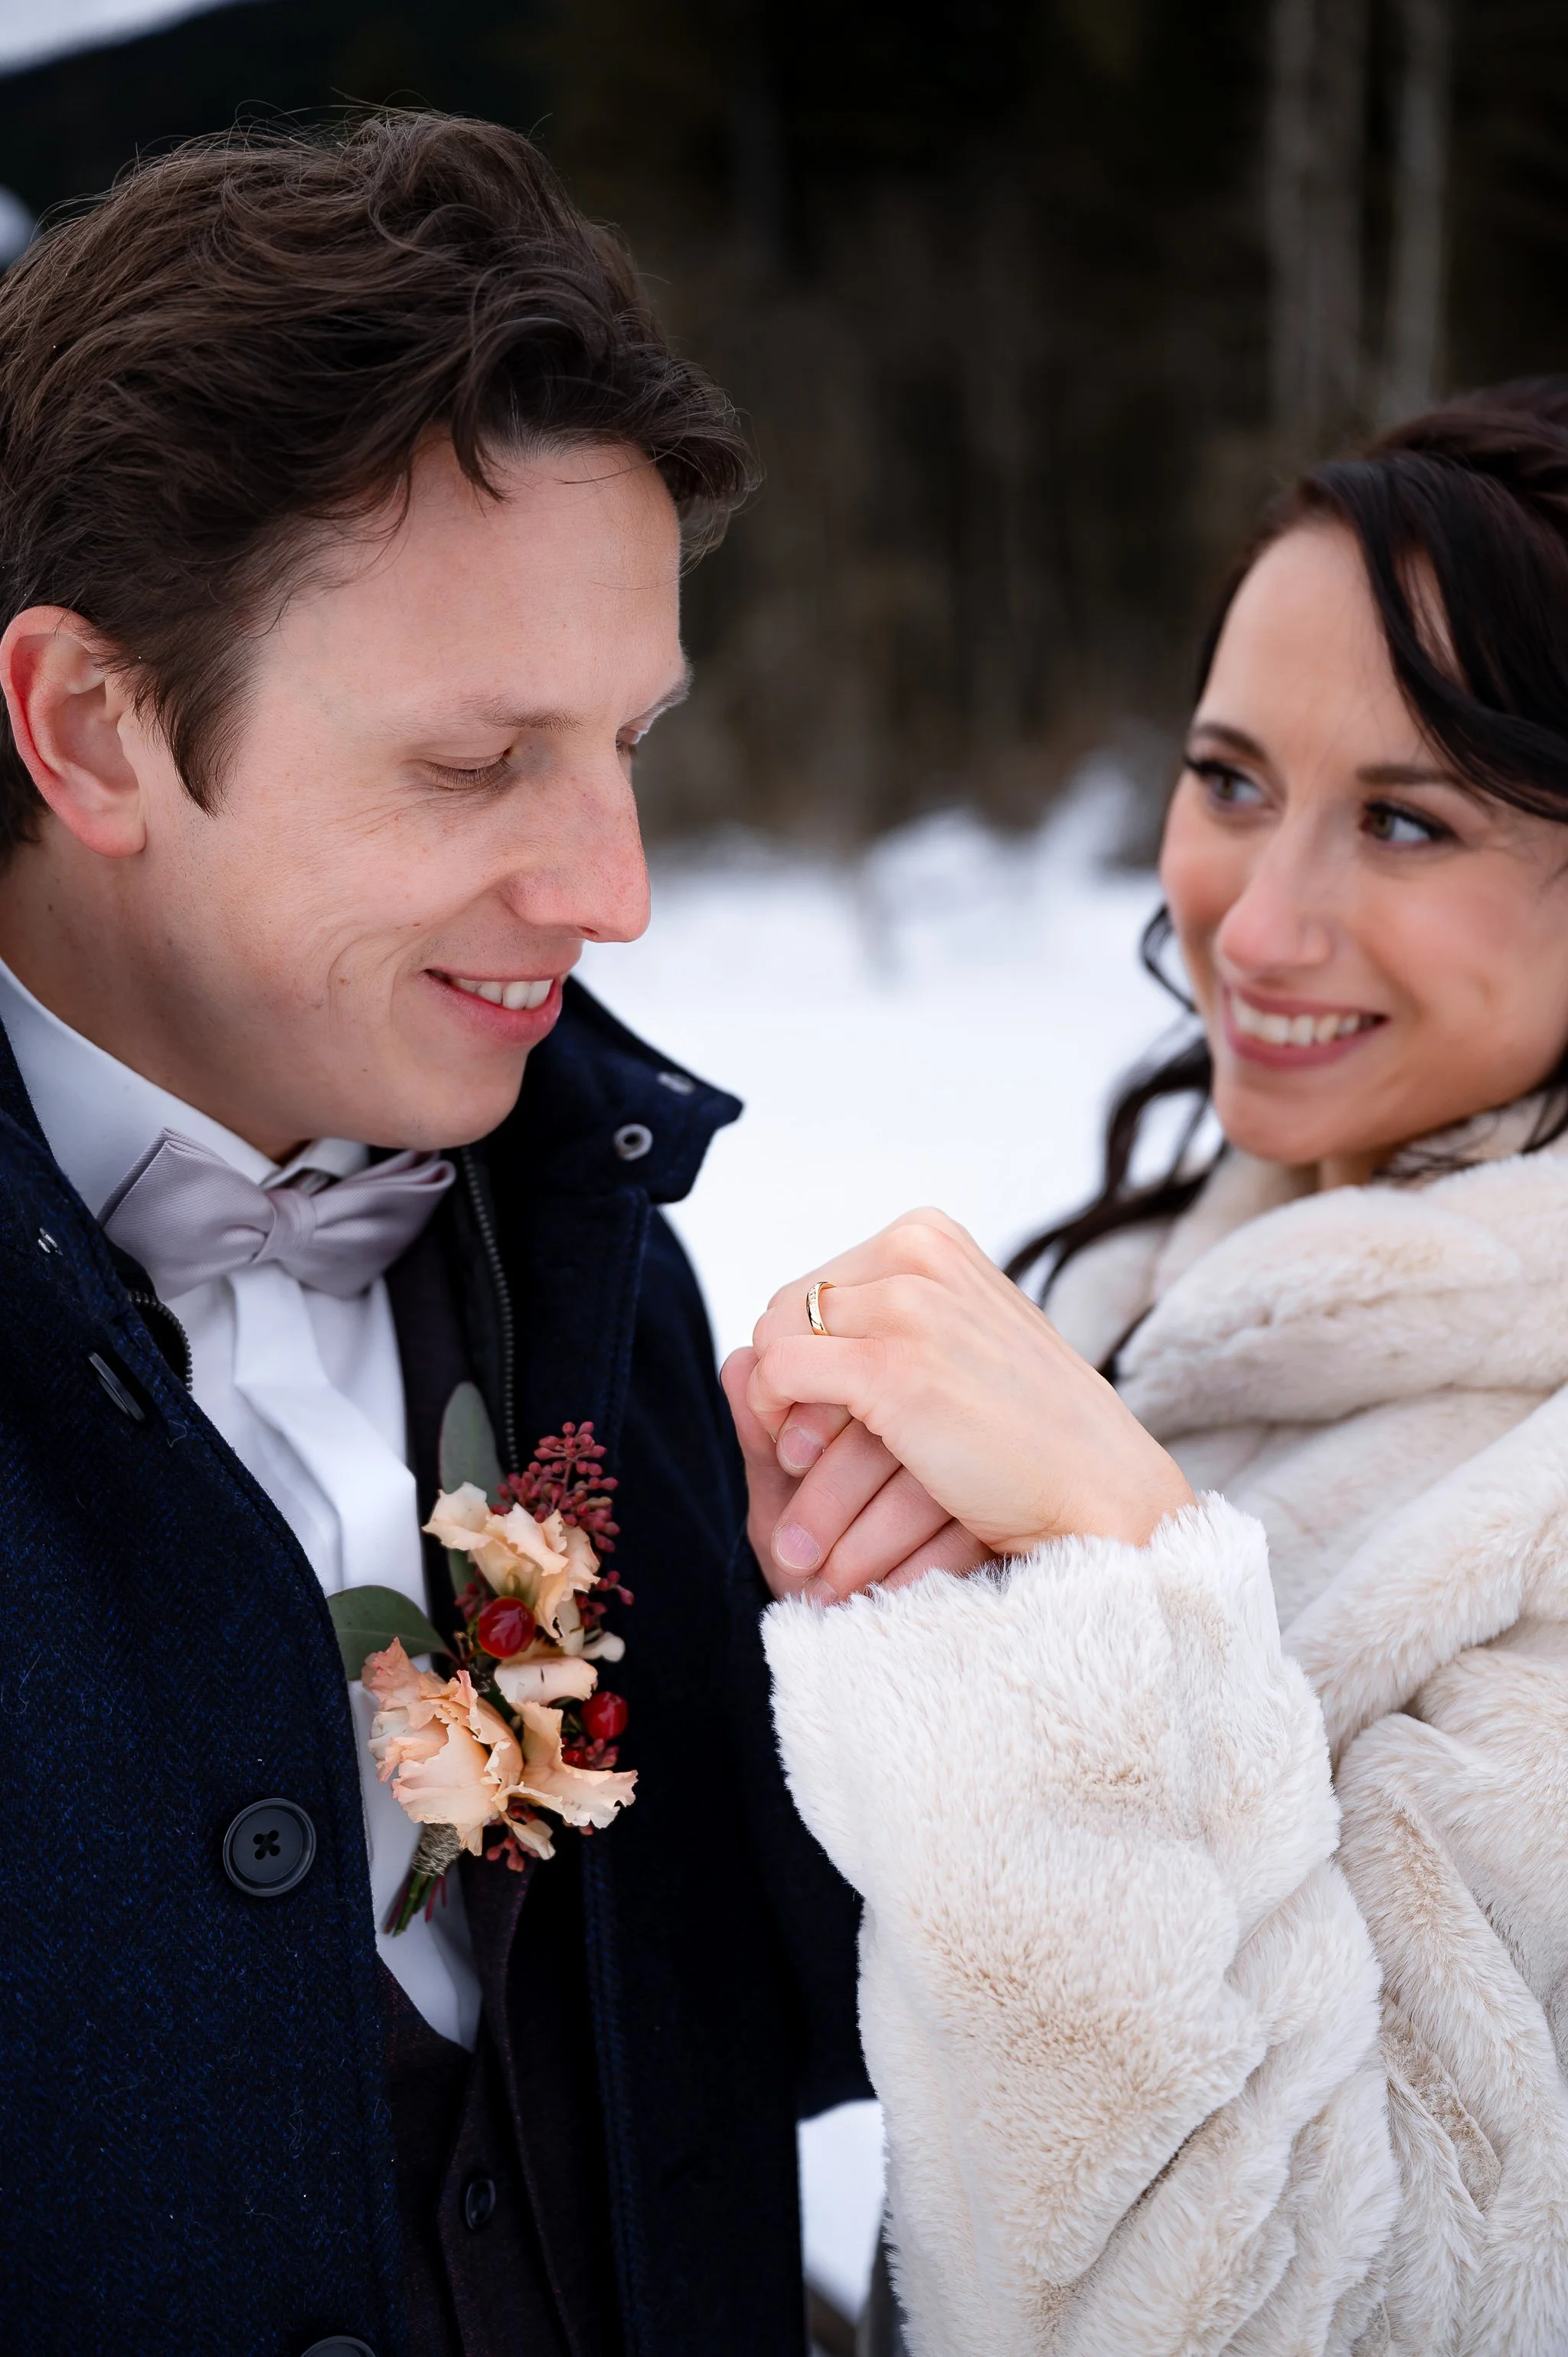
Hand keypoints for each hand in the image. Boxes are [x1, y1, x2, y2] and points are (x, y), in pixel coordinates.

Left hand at [742, 1208, 1192, 1591]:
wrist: (1096, 1486)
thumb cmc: (1027, 1429)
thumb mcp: (952, 1345)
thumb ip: (877, 1325)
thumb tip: (745, 1348)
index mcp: (932, 1236)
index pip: (820, 1282)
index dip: (802, 1347)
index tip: (818, 1407)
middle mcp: (918, 1251)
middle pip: (790, 1304)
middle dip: (783, 1373)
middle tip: (800, 1440)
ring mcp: (907, 1307)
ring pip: (775, 1336)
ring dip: (775, 1405)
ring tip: (797, 1458)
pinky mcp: (890, 1368)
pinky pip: (777, 1372)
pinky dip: (773, 1416)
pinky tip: (798, 1459)